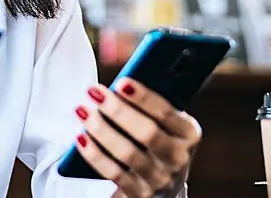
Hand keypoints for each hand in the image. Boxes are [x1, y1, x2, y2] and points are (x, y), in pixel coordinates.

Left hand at [74, 79, 200, 197]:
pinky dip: (95, 155)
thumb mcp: (164, 121)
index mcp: (189, 133)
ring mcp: (160, 179)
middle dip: (118, 111)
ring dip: (101, 130)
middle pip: (147, 133)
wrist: (162, 180)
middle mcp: (178, 158)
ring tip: (83, 111)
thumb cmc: (158, 138)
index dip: (143, 98)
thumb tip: (119, 84)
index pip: (166, 113)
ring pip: (128, 154)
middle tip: (94, 93)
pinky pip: (114, 173)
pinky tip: (81, 138)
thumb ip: (149, 103)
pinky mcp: (140, 194)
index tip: (121, 83)